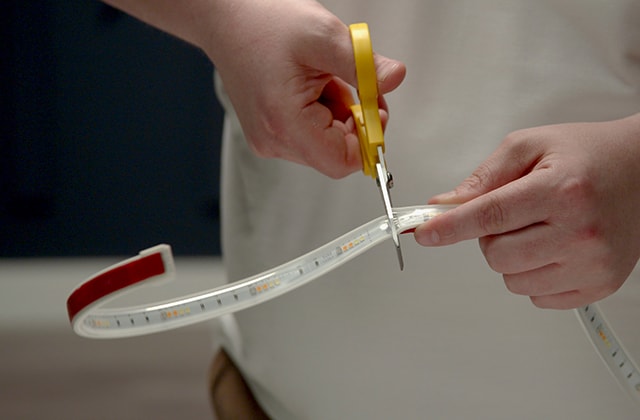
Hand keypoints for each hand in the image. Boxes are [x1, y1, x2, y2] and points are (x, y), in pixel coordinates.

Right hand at [204, 0, 405, 177]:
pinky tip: (312, 84)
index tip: (374, 110)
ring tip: (323, 78)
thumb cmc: (262, 23)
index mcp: (284, 122)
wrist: (226, 18)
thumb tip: (394, 78)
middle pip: (336, 153)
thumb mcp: (323, 36)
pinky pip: (312, 133)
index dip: (368, 139)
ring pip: (326, 143)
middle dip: (355, 120)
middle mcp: (273, 139)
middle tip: (353, 83)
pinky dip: (324, 110)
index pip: (341, 162)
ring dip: (340, 113)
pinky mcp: (270, 131)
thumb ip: (363, 65)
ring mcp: (269, 138)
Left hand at [414, 114, 639, 308]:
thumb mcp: (530, 146)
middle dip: (489, 236)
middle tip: (513, 214)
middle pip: (495, 255)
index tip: (424, 234)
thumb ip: (483, 176)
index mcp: (560, 190)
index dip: (449, 227)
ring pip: (512, 280)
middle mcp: (580, 231)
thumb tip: (445, 204)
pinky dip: (532, 275)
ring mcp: (592, 263)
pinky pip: (537, 296)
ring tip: (538, 228)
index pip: (488, 215)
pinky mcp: (599, 284)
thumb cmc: (587, 154)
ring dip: (511, 257)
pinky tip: (552, 248)